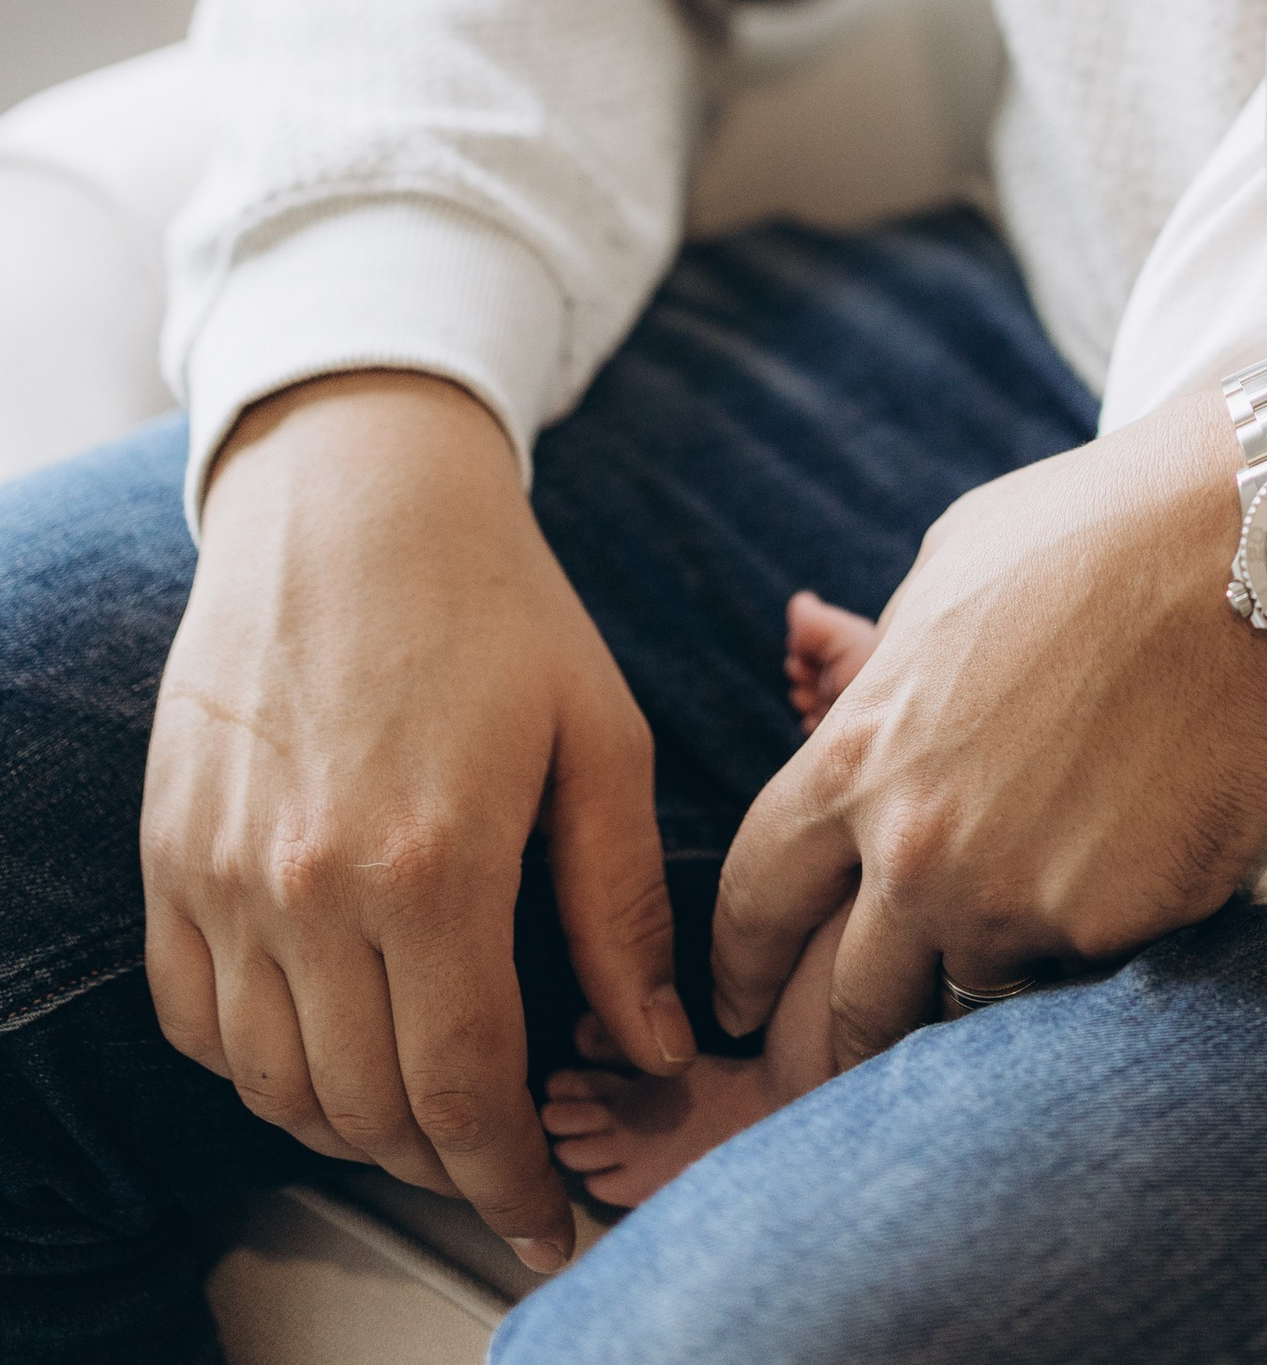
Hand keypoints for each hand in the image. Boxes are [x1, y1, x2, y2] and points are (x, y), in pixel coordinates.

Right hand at [143, 372, 690, 1274]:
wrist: (354, 494)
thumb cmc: (496, 603)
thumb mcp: (599, 733)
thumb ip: (620, 900)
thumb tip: (652, 1042)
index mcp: (433, 863)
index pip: (463, 1090)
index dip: (507, 1178)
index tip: (543, 1215)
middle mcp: (312, 888)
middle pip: (365, 1107)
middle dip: (442, 1163)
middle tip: (497, 1161)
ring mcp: (226, 875)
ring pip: (274, 1084)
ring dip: (349, 1124)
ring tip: (421, 1111)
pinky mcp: (171, 853)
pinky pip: (197, 1019)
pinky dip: (256, 1064)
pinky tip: (325, 1042)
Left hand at [710, 386, 1266, 1071]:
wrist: (1244, 557)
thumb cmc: (1091, 534)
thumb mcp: (945, 576)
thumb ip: (887, 672)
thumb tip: (857, 698)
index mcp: (857, 758)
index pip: (754, 898)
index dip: (739, 963)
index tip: (738, 1001)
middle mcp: (919, 852)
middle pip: (840, 1001)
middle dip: (825, 1044)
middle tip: (830, 1068)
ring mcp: (1016, 903)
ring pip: (960, 1002)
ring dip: (966, 991)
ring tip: (984, 975)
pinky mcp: (1112, 930)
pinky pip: (1073, 975)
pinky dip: (1075, 953)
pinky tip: (1104, 903)